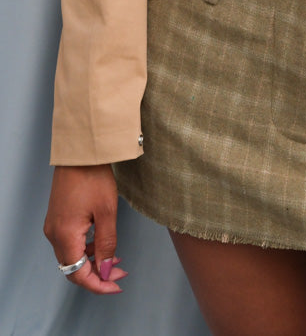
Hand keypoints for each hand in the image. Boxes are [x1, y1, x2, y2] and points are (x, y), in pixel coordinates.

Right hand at [44, 165, 127, 294]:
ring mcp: (53, 226)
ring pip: (72, 256)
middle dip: (97, 275)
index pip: (78, 274)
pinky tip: (103, 245)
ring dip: (93, 262)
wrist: (80, 151)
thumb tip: (106, 270)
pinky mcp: (57, 218)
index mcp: (64, 235)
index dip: (97, 284)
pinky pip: (70, 243)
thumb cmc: (93, 177)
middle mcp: (54, 234)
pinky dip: (86, 249)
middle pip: (73, 268)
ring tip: (116, 260)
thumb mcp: (107, 212)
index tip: (116, 285)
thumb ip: (107, 244)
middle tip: (120, 273)